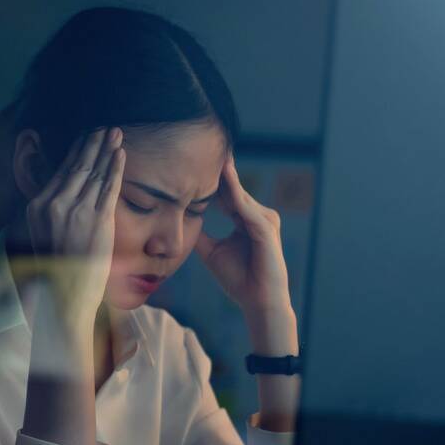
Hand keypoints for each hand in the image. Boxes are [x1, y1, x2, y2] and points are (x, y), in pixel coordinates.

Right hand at [15, 127, 124, 329]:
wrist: (66, 293)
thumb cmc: (59, 266)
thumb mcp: (45, 232)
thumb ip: (52, 209)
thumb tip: (63, 189)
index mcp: (38, 206)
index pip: (61, 172)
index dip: (76, 152)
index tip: (86, 138)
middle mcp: (55, 204)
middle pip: (78, 167)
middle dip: (92, 144)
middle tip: (104, 127)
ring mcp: (77, 211)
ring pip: (94, 173)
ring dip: (106, 150)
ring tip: (115, 133)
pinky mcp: (98, 220)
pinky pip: (109, 188)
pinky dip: (116, 168)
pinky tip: (121, 154)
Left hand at [195, 152, 292, 319]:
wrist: (259, 302)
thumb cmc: (239, 280)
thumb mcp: (212, 252)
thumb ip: (201, 235)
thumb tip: (179, 223)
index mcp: (246, 219)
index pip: (228, 192)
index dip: (212, 177)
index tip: (194, 158)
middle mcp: (259, 215)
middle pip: (235, 187)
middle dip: (220, 168)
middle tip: (204, 142)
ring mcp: (264, 220)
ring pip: (240, 194)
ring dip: (226, 176)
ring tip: (213, 156)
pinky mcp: (266, 229)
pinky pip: (246, 208)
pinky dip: (234, 194)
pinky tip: (223, 179)